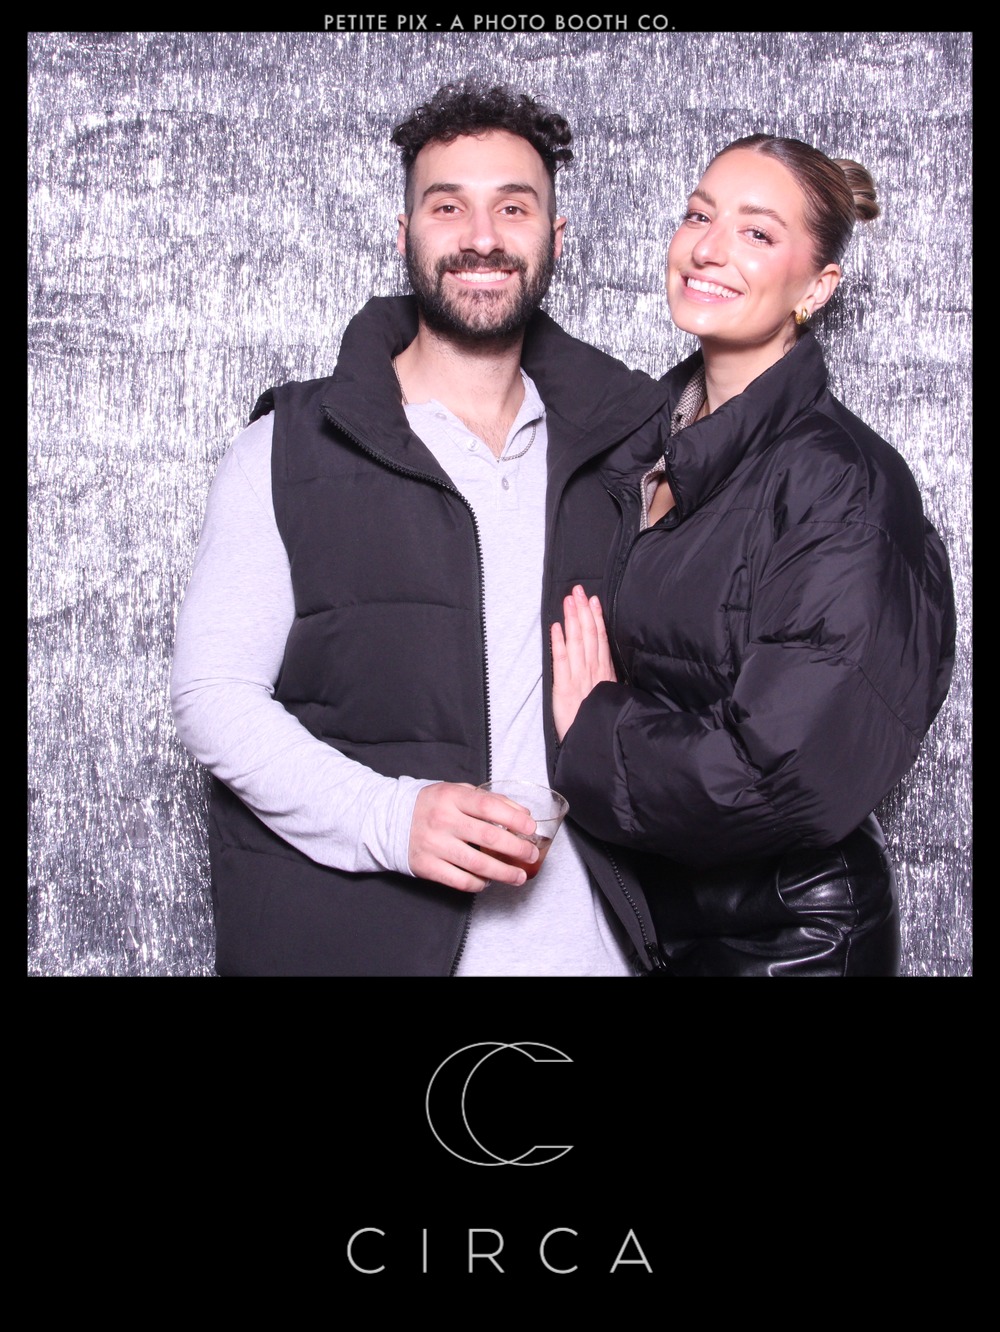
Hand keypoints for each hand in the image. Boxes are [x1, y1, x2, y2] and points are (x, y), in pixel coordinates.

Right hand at [408, 782, 538, 892]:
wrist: (389, 820)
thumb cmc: (432, 805)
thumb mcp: (457, 792)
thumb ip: (489, 800)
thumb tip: (523, 815)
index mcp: (451, 798)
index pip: (488, 806)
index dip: (514, 818)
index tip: (531, 828)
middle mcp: (442, 820)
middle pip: (488, 837)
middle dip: (516, 849)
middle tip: (531, 855)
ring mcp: (434, 845)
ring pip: (477, 864)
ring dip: (504, 873)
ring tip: (519, 876)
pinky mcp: (427, 867)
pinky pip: (460, 881)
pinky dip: (478, 884)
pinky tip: (487, 881)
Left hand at [550, 585, 616, 741]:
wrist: (594, 746)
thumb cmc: (599, 723)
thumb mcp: (610, 699)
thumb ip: (607, 680)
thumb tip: (605, 663)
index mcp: (604, 675)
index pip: (600, 640)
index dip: (597, 618)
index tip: (593, 600)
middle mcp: (593, 672)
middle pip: (589, 636)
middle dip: (584, 611)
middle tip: (578, 589)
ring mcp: (579, 679)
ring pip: (577, 643)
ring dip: (573, 619)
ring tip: (569, 600)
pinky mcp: (564, 689)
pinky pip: (562, 661)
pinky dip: (559, 642)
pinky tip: (558, 626)